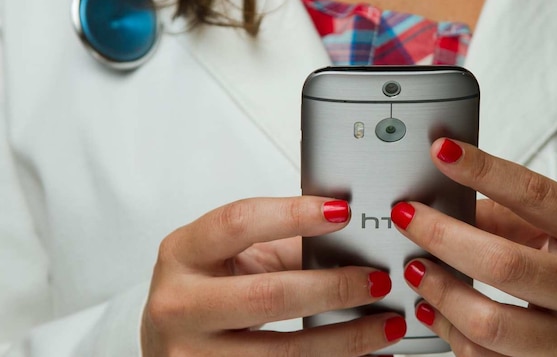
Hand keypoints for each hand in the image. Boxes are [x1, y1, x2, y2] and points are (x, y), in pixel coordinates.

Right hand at [142, 196, 405, 355]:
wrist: (171, 338)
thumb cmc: (206, 287)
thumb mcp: (234, 255)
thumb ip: (286, 244)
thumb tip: (351, 240)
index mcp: (183, 254)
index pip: (238, 224)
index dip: (293, 215)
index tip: (341, 213)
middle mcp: (179, 305)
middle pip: (267, 295)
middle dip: (334, 288)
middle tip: (377, 280)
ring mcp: (193, 354)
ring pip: (282, 352)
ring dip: (345, 338)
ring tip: (385, 324)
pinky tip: (359, 350)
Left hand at [390, 139, 556, 356]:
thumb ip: (515, 219)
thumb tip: (448, 203)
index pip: (539, 197)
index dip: (486, 171)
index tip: (443, 152)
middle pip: (505, 264)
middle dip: (443, 237)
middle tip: (407, 218)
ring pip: (490, 323)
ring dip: (440, 293)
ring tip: (415, 270)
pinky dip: (450, 333)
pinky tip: (435, 311)